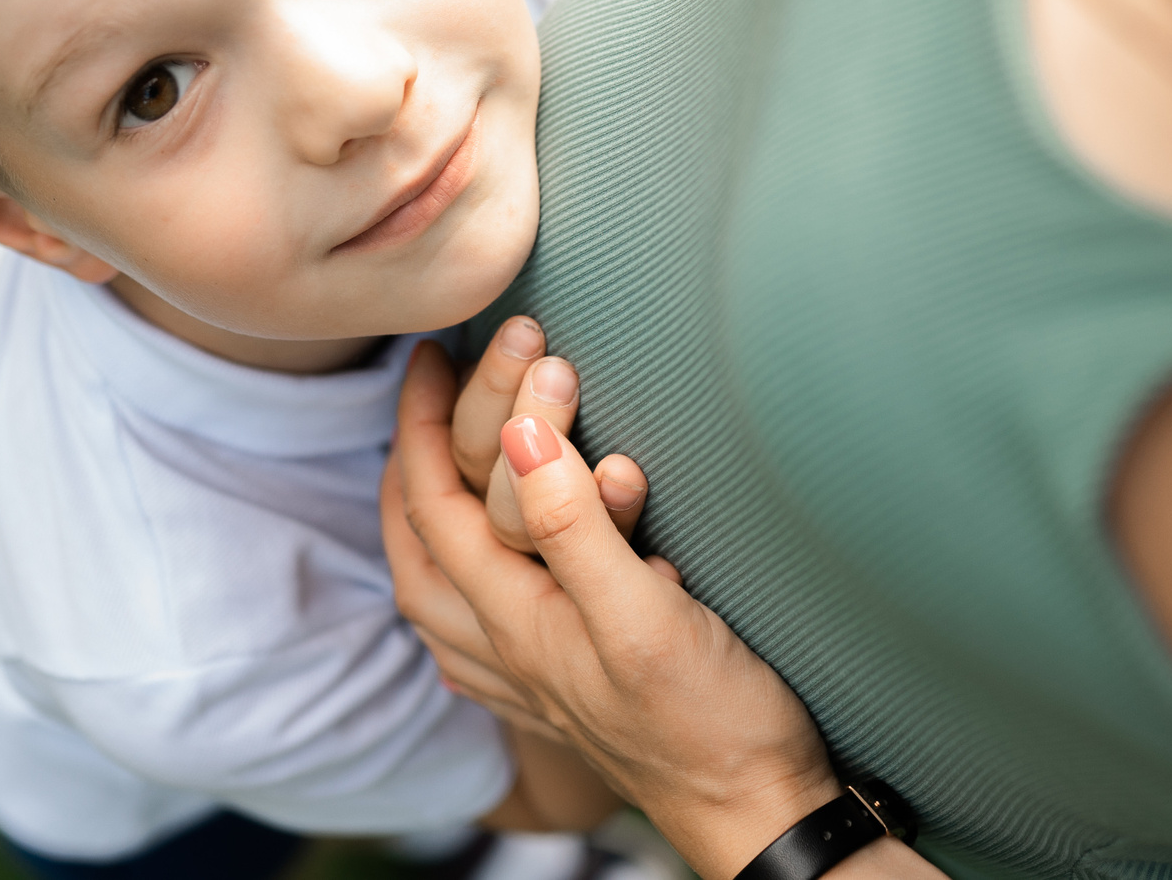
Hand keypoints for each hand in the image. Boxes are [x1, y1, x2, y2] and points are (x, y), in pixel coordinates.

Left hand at [390, 345, 941, 877]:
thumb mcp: (643, 615)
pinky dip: (467, 579)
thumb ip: (573, 526)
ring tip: (437, 464)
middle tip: (428, 390)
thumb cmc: (711, 725)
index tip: (432, 354)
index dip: (424, 421)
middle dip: (412, 457)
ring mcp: (535, 678)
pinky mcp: (571, 691)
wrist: (759, 817)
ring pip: (440, 591)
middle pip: (419, 548)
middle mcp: (509, 652)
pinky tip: (488, 576)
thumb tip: (516, 431)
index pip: (435, 505)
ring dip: (427, 516)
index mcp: (515, 623)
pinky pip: (480, 627)